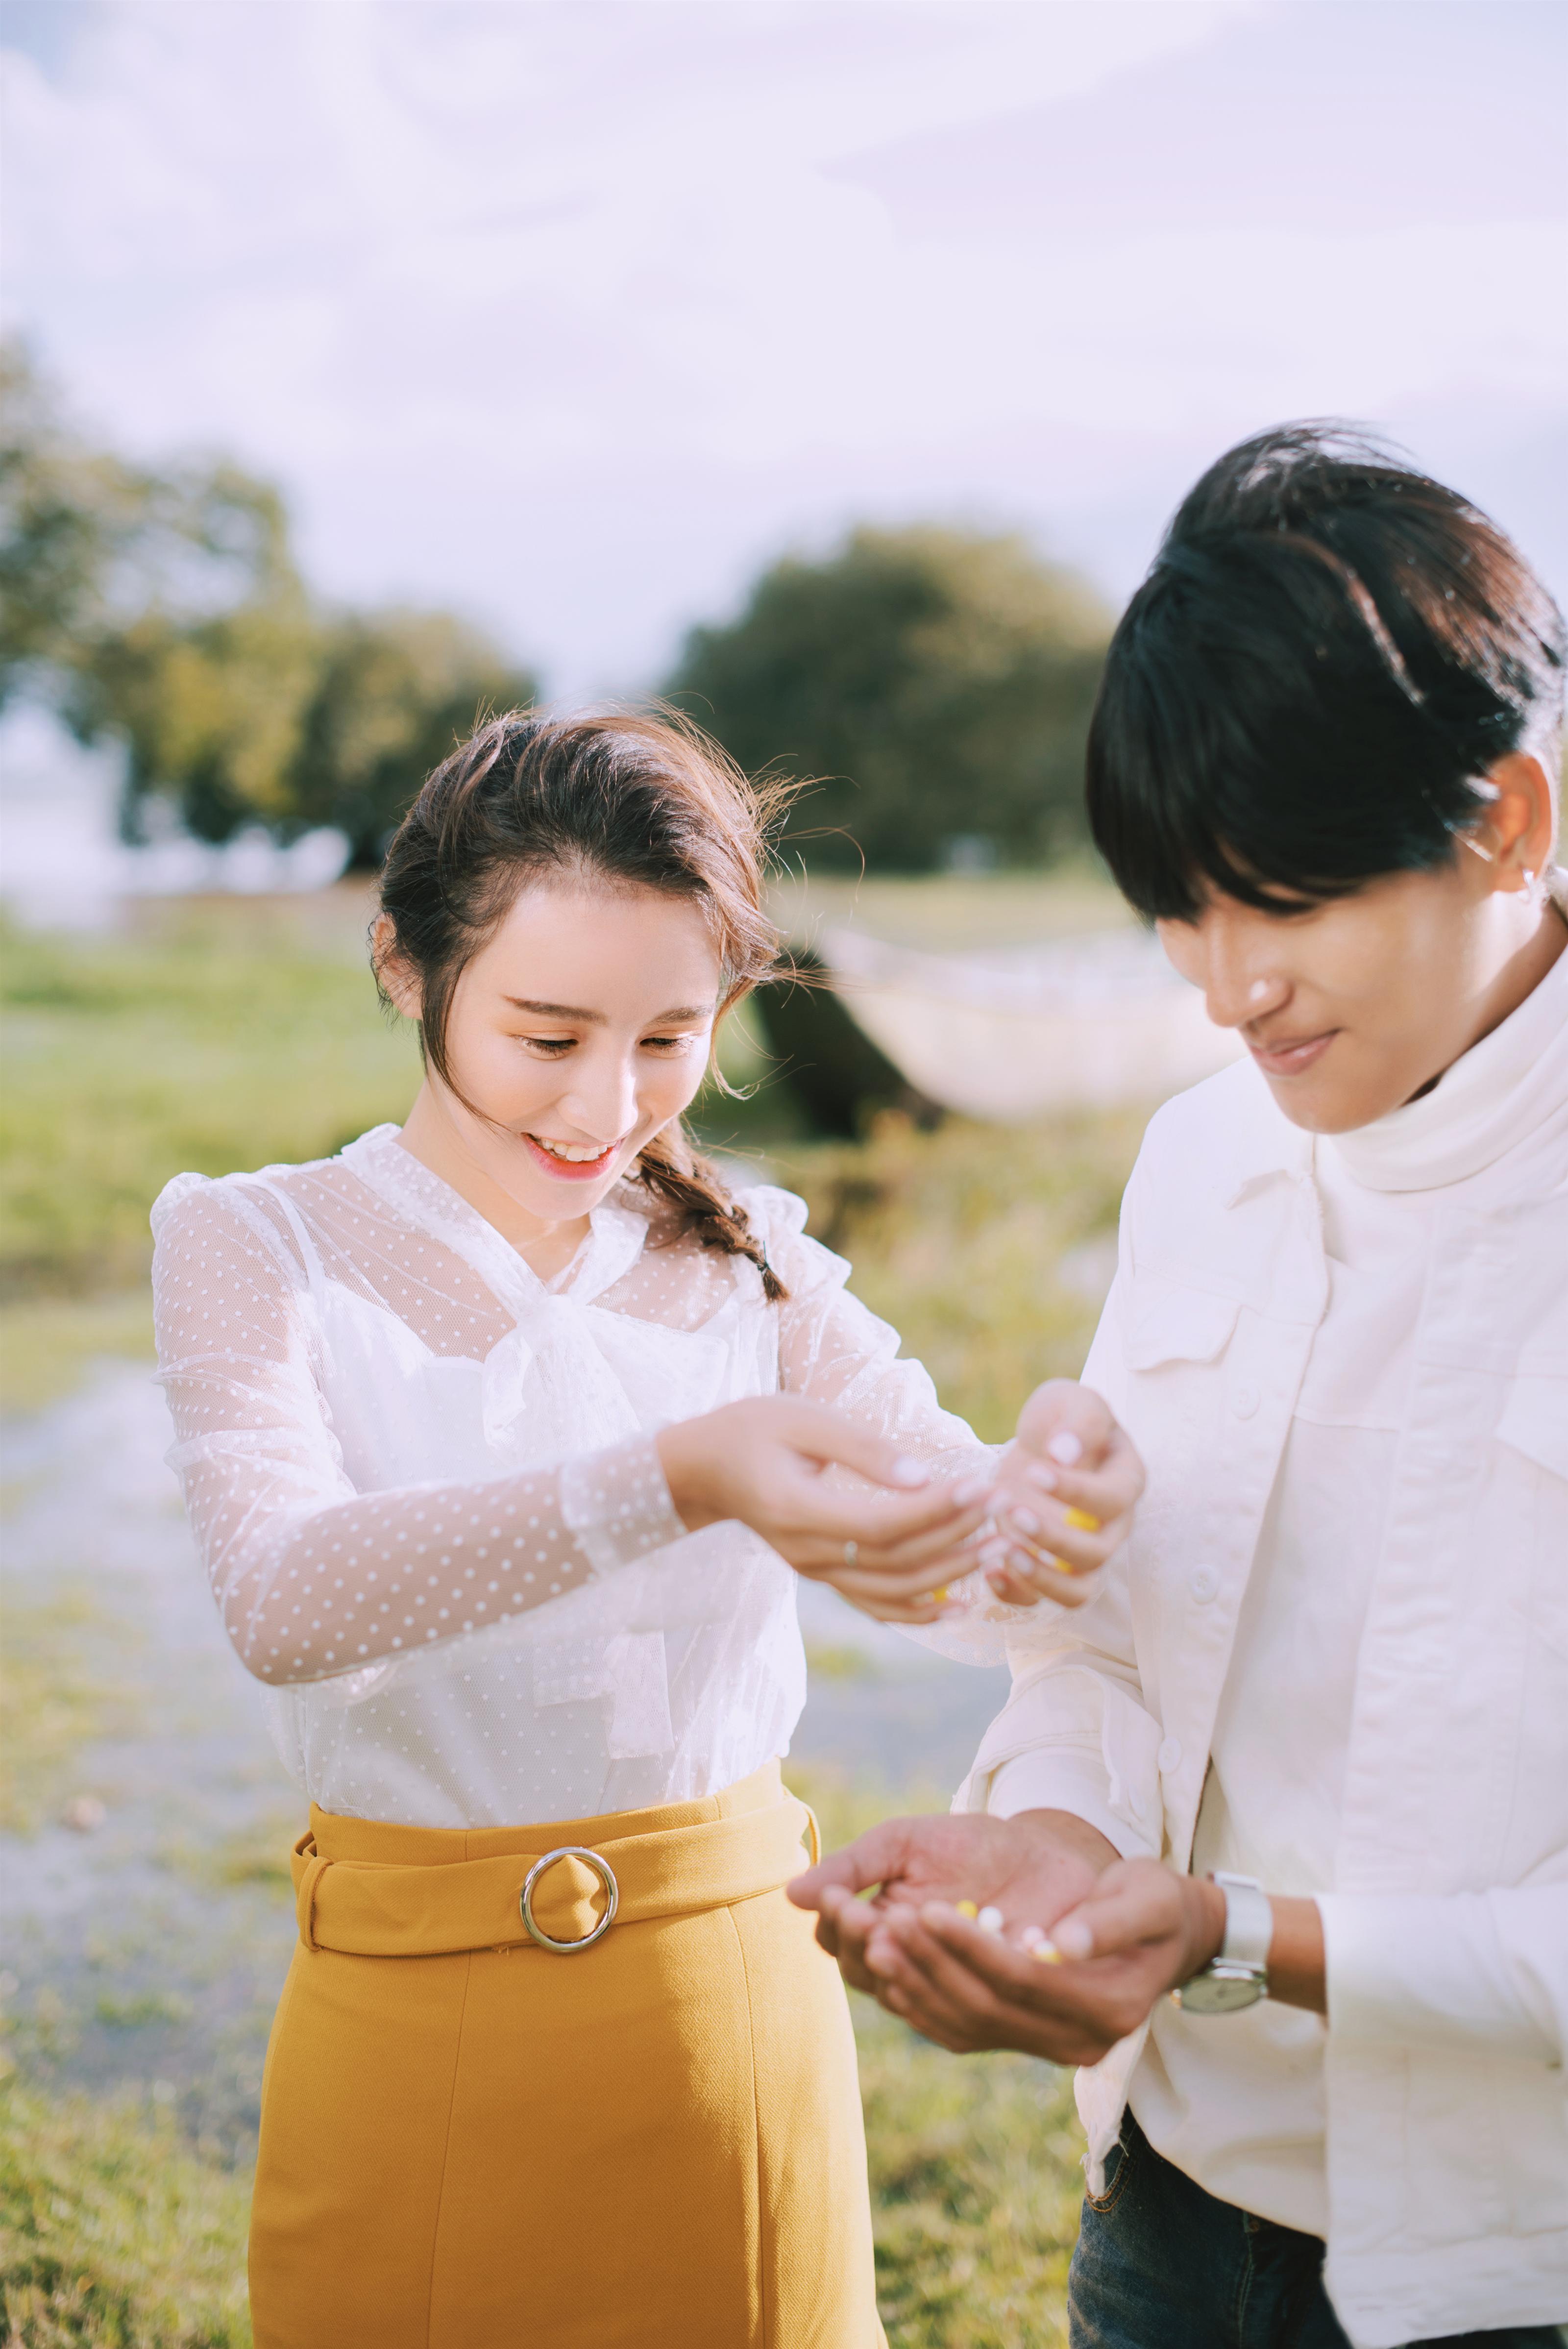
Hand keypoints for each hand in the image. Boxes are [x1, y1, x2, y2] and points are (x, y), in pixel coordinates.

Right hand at [657, 1396, 993, 1622]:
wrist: (704, 1468)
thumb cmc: (752, 1428)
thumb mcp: (801, 1419)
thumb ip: (861, 1449)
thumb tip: (922, 1477)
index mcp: (797, 1511)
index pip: (880, 1524)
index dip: (935, 1512)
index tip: (980, 1487)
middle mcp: (806, 1553)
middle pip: (894, 1562)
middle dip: (956, 1540)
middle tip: (1006, 1514)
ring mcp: (813, 1571)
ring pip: (890, 1592)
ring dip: (949, 1576)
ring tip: (999, 1554)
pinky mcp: (822, 1575)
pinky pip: (875, 1605)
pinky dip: (920, 1611)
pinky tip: (962, 1604)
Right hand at [788, 1808, 1117, 1991]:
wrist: (1048, 1857)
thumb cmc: (971, 1845)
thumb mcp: (907, 1843)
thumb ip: (855, 1866)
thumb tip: (792, 1893)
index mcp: (877, 1929)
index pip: (837, 1941)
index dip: (837, 1924)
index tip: (842, 1898)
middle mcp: (906, 1969)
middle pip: (867, 1974)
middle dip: (865, 1946)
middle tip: (872, 1917)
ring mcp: (948, 1990)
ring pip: (909, 1997)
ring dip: (905, 1964)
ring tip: (905, 1927)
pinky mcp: (994, 2003)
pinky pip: (968, 2010)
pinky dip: (960, 1976)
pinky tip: (962, 1946)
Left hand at [847, 1855, 1225, 2064]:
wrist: (1168, 1940)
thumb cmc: (1158, 1905)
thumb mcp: (1149, 1897)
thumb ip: (1110, 1920)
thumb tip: (1064, 1941)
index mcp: (1110, 2005)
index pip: (1023, 1978)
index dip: (970, 1946)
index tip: (923, 1908)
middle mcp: (1079, 2041)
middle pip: (987, 2006)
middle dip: (930, 1963)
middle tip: (880, 1923)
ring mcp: (1052, 2049)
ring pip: (968, 2025)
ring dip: (915, 1984)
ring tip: (872, 1940)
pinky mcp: (1027, 2042)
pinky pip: (965, 2031)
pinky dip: (923, 2001)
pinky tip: (889, 1966)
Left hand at [980, 1379, 1143, 1610]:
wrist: (1040, 1441)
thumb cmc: (1061, 1418)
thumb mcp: (1073, 1402)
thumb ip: (1079, 1421)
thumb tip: (1064, 1453)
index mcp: (1125, 1482)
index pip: (1113, 1500)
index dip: (1076, 1492)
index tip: (1035, 1471)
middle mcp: (1111, 1527)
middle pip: (1097, 1554)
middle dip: (1054, 1539)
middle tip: (1013, 1512)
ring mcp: (1081, 1553)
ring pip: (1077, 1590)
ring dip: (1040, 1578)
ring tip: (1003, 1551)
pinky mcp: (1048, 1568)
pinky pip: (1040, 1599)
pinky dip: (1014, 1592)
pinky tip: (987, 1568)